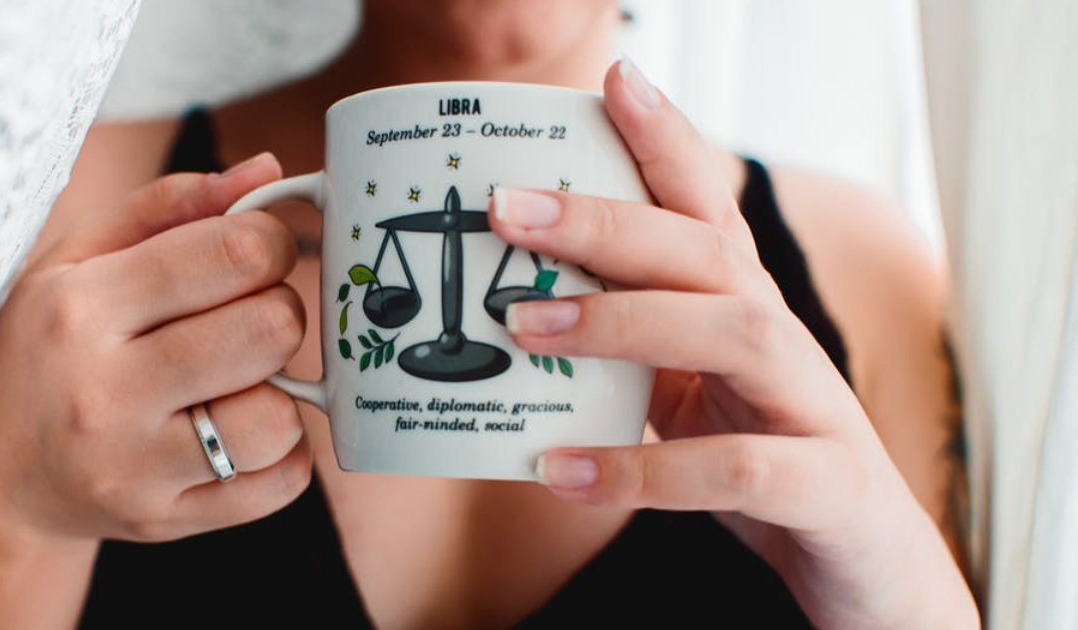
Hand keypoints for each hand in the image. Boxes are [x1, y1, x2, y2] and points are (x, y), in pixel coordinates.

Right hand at [0, 153, 310, 543]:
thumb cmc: (48, 346)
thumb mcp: (77, 258)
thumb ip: (170, 207)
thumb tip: (266, 173)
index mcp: (82, 307)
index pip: (235, 252)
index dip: (272, 242)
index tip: (257, 253)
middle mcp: (104, 391)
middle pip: (271, 328)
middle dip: (279, 311)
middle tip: (248, 317)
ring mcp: (136, 467)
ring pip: (278, 417)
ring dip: (280, 391)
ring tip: (240, 381)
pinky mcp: (168, 520)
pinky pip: (282, 484)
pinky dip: (284, 453)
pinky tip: (244, 430)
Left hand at [489, 61, 977, 628]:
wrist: (868, 568)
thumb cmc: (765, 461)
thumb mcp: (691, 395)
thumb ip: (631, 356)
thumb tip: (519, 324)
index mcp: (746, 310)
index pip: (710, 209)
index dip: (668, 141)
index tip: (613, 81)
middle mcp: (784, 340)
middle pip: (708, 252)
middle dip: (608, 222)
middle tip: (511, 209)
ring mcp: (814, 408)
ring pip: (734, 332)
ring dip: (621, 323)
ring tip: (524, 329)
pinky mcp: (825, 486)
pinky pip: (735, 471)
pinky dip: (641, 471)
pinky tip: (560, 470)